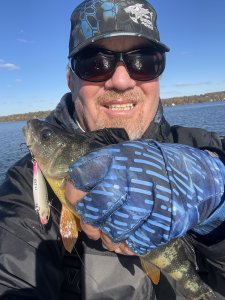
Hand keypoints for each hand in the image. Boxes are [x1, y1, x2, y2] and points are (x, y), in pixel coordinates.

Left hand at [67, 140, 224, 254]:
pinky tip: (126, 241)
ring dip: (108, 238)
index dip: (74, 192)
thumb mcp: (124, 155)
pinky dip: (127, 247)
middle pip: (97, 209)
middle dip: (90, 221)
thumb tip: (76, 192)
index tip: (77, 199)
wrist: (188, 175)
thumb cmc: (148, 166)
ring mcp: (150, 202)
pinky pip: (136, 244)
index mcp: (119, 160)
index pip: (83, 177)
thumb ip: (100, 170)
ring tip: (109, 235)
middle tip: (93, 226)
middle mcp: (133, 179)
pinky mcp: (164, 223)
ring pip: (114, 231)